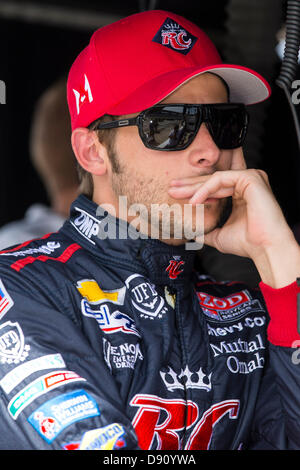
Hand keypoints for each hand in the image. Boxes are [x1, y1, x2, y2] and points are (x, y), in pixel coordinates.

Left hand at [168, 148, 299, 287]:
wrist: (264, 249)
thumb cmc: (247, 244)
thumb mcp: (220, 236)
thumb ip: (207, 232)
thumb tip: (193, 235)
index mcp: (242, 194)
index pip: (214, 187)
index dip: (194, 190)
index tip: (175, 194)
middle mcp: (248, 183)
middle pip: (213, 181)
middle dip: (189, 185)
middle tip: (171, 189)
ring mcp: (251, 178)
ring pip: (215, 179)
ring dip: (194, 187)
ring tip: (177, 194)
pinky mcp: (251, 178)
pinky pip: (222, 180)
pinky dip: (206, 189)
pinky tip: (194, 200)